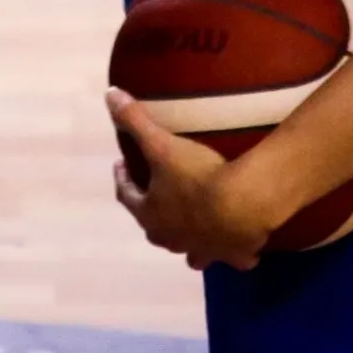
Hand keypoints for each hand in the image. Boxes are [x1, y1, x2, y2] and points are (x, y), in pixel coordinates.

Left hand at [106, 91, 273, 270]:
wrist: (242, 206)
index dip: (123, 179)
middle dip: (152, 211)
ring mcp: (202, 250)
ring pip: (189, 252)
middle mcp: (171, 239)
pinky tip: (240, 251)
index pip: (127, 196)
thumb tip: (110, 94)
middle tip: (155, 193)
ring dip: (188, 241)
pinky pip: (231, 258)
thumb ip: (135, 120)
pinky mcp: (232, 255)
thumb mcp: (162, 144)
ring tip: (191, 229)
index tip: (122, 164)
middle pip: (154, 227)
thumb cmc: (196, 176)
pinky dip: (232, 253)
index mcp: (150, 214)